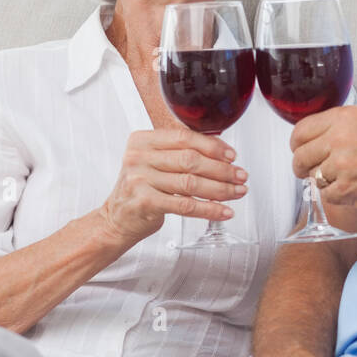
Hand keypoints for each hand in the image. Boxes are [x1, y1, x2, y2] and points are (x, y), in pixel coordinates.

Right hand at [97, 127, 248, 246]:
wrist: (115, 219)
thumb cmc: (141, 189)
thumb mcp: (153, 163)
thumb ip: (179, 152)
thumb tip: (221, 150)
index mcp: (142, 140)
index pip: (184, 137)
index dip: (213, 146)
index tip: (231, 155)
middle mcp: (138, 157)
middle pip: (191, 160)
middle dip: (222, 169)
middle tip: (240, 176)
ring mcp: (139, 180)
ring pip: (191, 183)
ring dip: (221, 189)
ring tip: (237, 192)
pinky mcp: (145, 203)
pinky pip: (186, 205)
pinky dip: (209, 209)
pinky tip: (224, 211)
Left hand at [290, 105, 356, 208]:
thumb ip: (344, 126)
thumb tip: (322, 137)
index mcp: (344, 117)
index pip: (301, 131)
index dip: (298, 144)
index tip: (302, 150)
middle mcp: (339, 138)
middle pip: (300, 156)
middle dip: (305, 166)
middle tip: (316, 171)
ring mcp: (341, 165)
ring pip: (313, 177)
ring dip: (325, 181)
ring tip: (346, 180)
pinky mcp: (347, 189)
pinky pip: (326, 195)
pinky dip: (337, 196)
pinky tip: (355, 190)